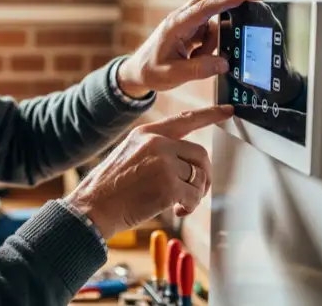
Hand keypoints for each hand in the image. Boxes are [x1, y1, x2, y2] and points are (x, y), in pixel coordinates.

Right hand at [63, 104, 233, 238]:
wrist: (92, 207)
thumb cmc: (109, 188)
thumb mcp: (129, 154)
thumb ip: (155, 150)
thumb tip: (185, 162)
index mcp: (146, 133)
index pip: (185, 119)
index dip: (210, 115)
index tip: (228, 110)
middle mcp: (157, 143)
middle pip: (200, 154)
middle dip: (203, 176)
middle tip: (195, 191)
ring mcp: (163, 163)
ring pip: (199, 177)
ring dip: (195, 195)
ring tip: (180, 204)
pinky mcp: (168, 186)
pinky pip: (194, 197)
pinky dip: (189, 208)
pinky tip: (176, 211)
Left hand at [117, 0, 259, 96]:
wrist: (137, 72)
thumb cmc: (150, 71)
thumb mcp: (173, 75)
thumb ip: (199, 70)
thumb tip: (223, 63)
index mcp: (176, 25)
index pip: (205, 6)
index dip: (227, 0)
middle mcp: (181, 19)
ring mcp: (185, 23)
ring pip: (212, 19)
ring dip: (215, 36)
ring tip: (198, 57)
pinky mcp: (189, 30)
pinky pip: (208, 30)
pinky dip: (211, 42)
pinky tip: (198, 57)